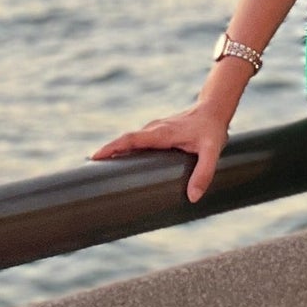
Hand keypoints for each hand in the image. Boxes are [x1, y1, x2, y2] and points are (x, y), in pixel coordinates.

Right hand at [88, 103, 230, 203]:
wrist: (215, 109)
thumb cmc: (212, 129)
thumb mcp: (212, 151)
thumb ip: (204, 173)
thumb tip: (193, 197)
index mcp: (162, 133)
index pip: (131, 139)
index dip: (112, 147)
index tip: (95, 156)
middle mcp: (155, 129)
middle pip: (126, 140)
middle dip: (108, 152)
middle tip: (91, 168)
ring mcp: (155, 129)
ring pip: (131, 140)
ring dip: (116, 150)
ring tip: (103, 169)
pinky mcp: (158, 132)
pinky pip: (138, 140)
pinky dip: (127, 148)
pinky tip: (123, 161)